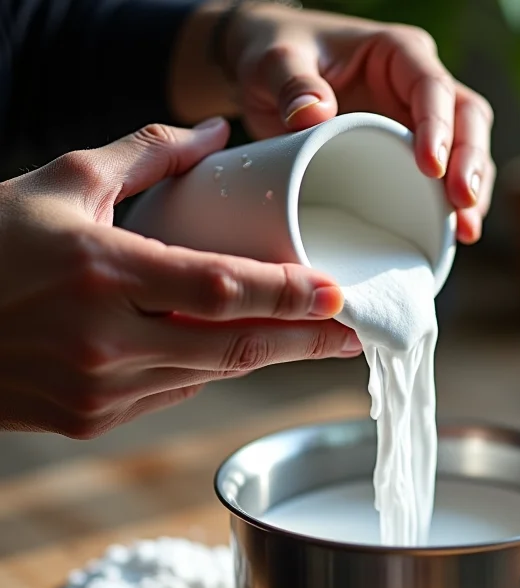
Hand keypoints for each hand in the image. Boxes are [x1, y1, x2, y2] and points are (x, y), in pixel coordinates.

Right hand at [0, 118, 360, 437]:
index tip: (339, 296)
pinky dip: (212, 371)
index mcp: (100, 272)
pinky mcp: (92, 421)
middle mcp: (105, 341)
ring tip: (314, 343)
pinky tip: (238, 353)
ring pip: (210, 376)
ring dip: (267, 358)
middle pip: (233, 347)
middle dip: (304, 342)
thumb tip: (214, 133)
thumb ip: (145, 155)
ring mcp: (99, 391)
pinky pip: (175, 395)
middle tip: (356, 334)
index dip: (287, 295)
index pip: (219, 289)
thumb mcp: (61, 183)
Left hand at [225, 4, 494, 244]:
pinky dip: (453, 205)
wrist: (266, 79)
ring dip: (472, 188)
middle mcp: (417, 84)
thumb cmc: (273, 57)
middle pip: (466, 116)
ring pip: (466, 148)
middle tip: (462, 201)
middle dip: (470, 160)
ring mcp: (418, 120)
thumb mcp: (273, 62)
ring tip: (466, 229)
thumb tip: (313, 115)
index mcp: (395, 53)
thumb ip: (290, 83)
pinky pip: (445, 176)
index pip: (431, 85)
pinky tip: (456, 234)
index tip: (430, 166)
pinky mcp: (409, 153)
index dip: (437, 125)